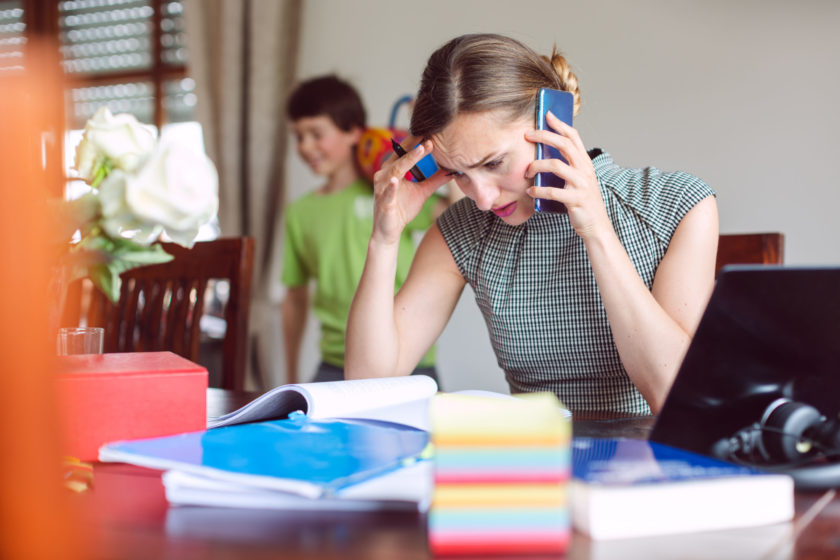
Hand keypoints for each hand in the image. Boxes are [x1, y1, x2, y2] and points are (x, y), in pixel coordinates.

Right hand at [372, 138, 449, 244]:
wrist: (389, 230)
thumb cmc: (402, 209)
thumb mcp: (422, 192)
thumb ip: (435, 180)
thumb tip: (451, 170)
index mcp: (392, 170)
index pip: (404, 152)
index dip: (417, 143)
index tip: (431, 134)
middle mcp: (384, 175)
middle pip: (400, 157)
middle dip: (414, 146)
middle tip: (429, 136)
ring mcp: (382, 188)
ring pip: (395, 170)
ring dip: (408, 160)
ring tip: (421, 150)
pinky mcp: (383, 202)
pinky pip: (388, 192)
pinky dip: (392, 186)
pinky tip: (397, 179)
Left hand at [525, 113, 610, 239]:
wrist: (596, 226)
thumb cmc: (582, 202)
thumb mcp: (578, 180)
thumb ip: (567, 167)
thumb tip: (544, 154)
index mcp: (585, 163)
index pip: (573, 137)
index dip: (560, 124)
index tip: (547, 114)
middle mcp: (585, 170)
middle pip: (564, 145)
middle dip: (544, 136)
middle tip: (527, 135)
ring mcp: (581, 184)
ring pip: (556, 166)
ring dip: (536, 166)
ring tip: (526, 172)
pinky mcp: (576, 199)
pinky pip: (553, 191)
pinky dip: (538, 190)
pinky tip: (531, 191)